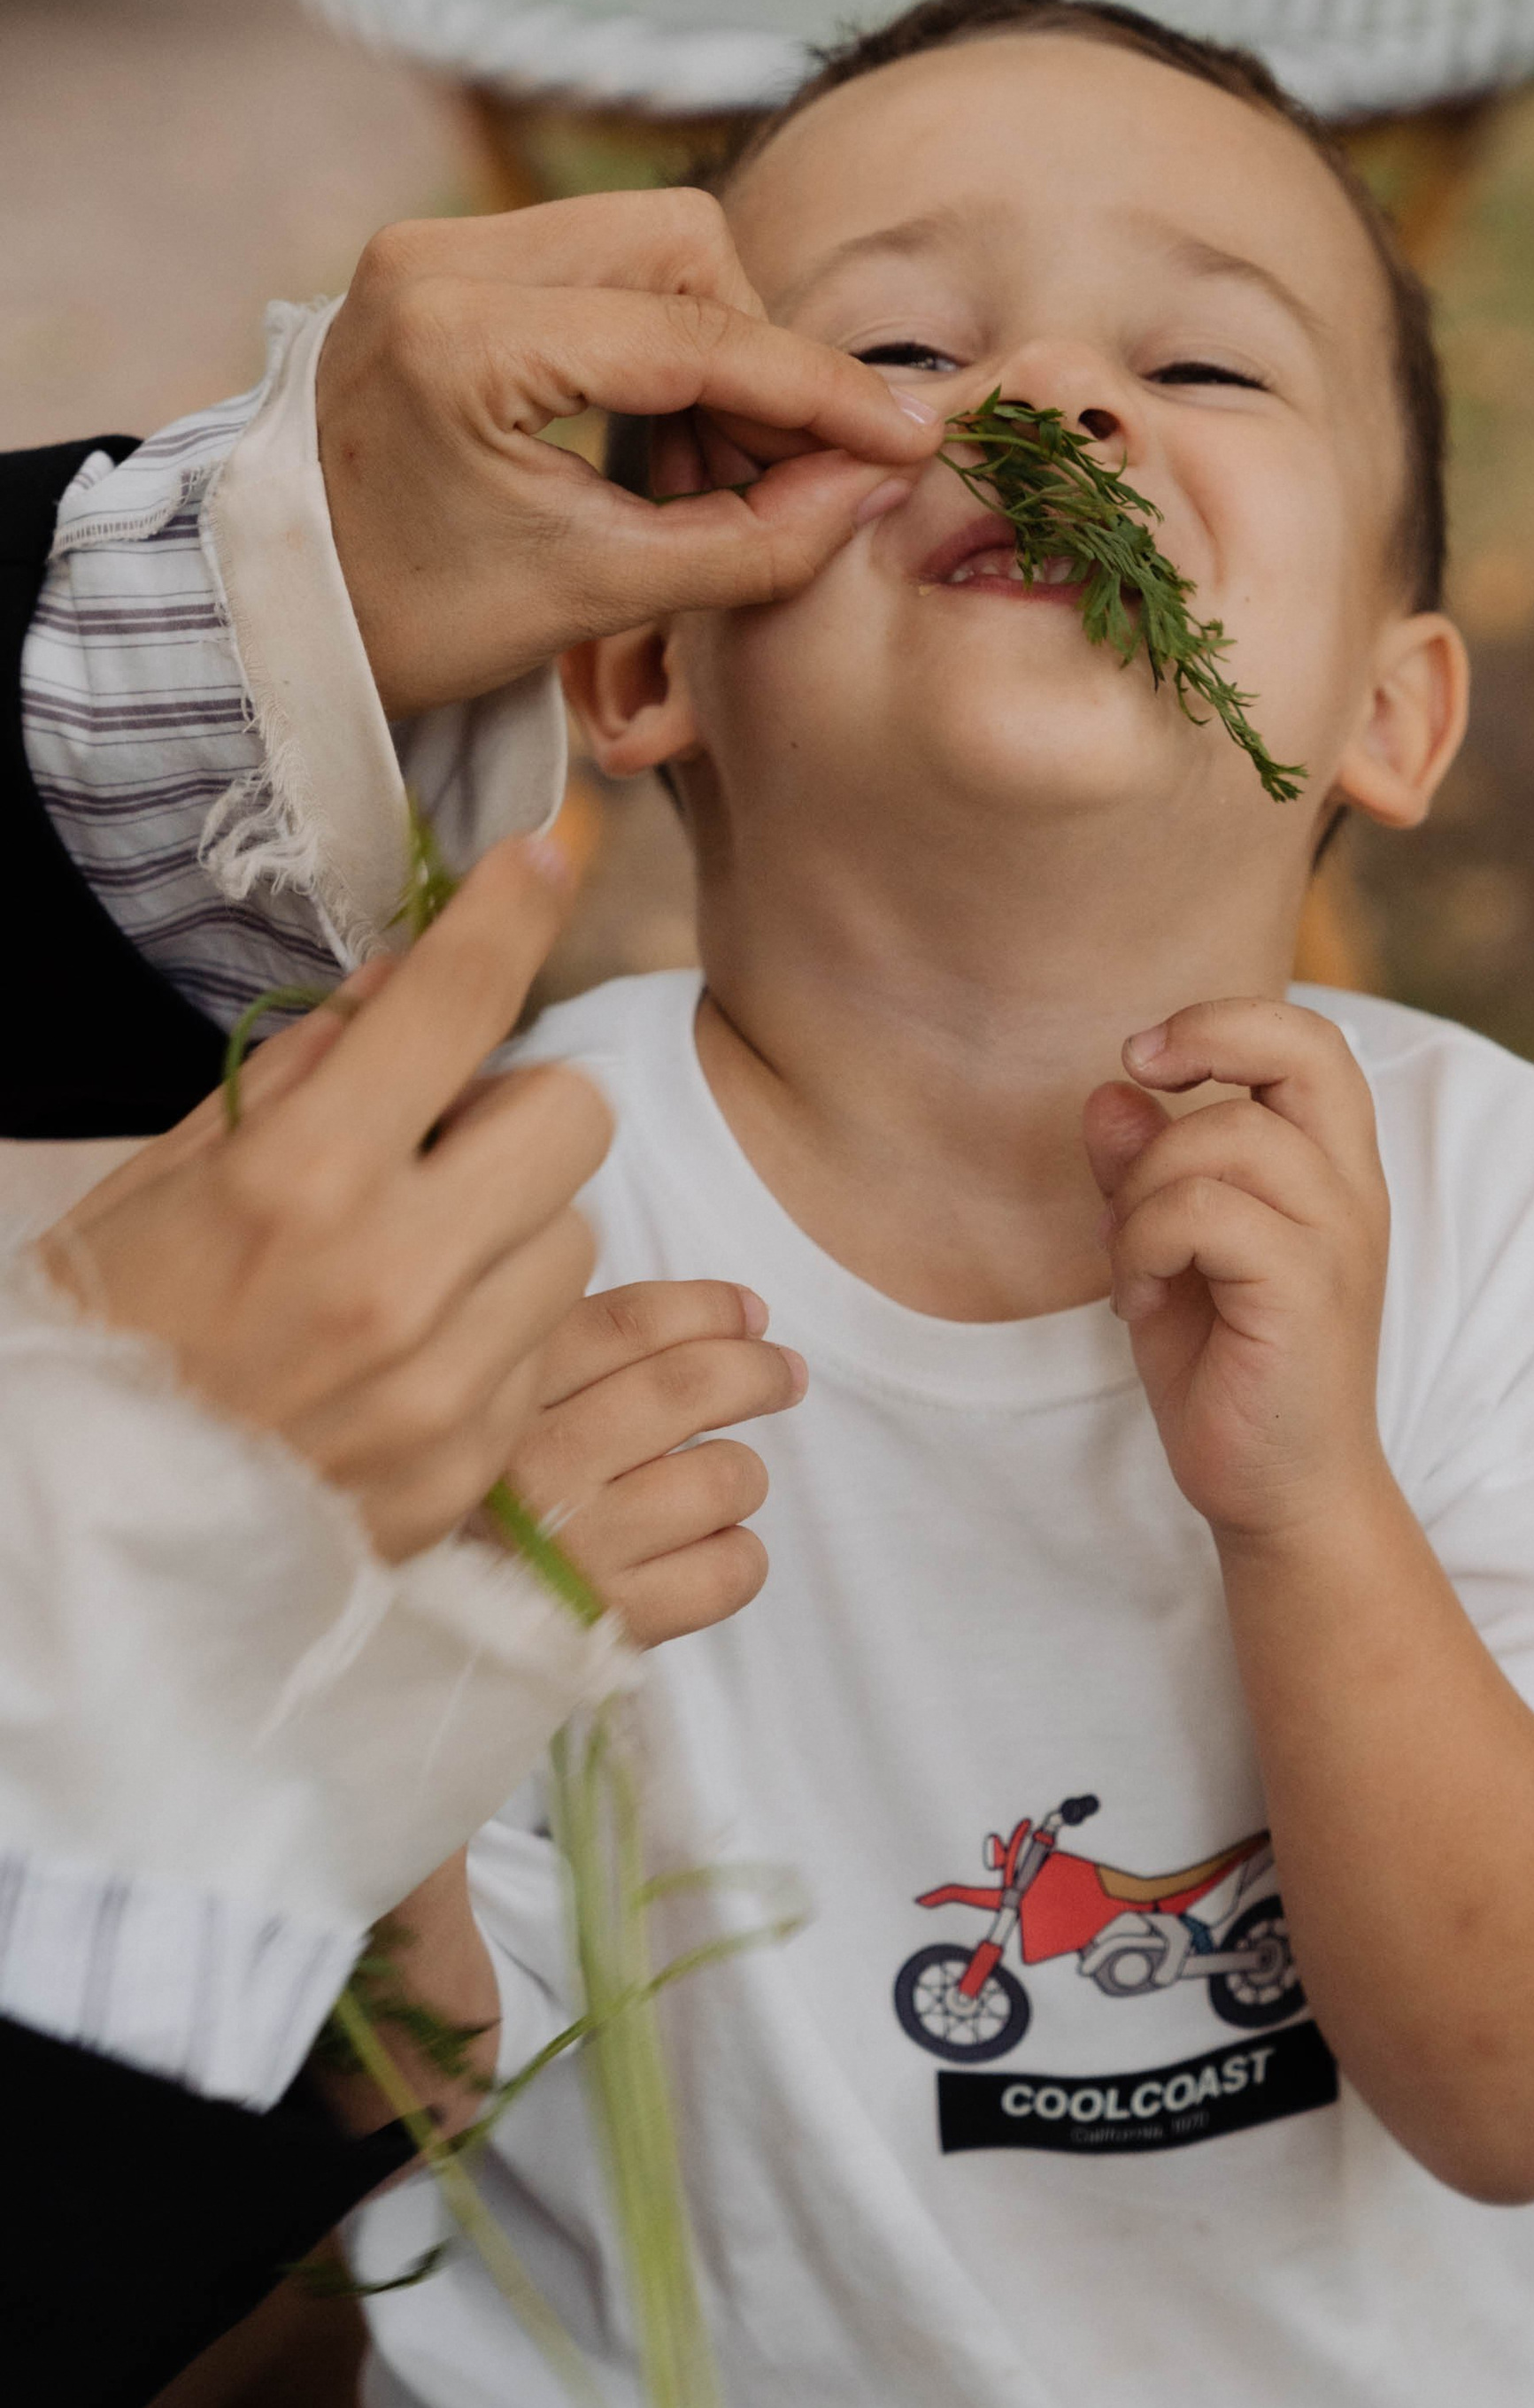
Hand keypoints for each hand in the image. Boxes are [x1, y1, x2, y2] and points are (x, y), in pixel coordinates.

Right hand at [41, 835, 607, 1560]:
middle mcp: (394, 1272)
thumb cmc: (104, 1347)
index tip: (549, 856)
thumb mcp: (158, 1185)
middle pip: (571, 1116)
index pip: (457, 1002)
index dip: (513, 910)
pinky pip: (547, 1347)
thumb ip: (295, 1077)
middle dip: (515, 1115)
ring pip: (575, 1236)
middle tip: (440, 1146)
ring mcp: (445, 1378)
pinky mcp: (474, 1458)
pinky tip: (405, 1359)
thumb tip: (402, 980)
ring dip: (512, 1232)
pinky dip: (497, 1334)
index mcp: (299, 1179)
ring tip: (411, 1270)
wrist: (82, 1550)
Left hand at [316, 190, 939, 716]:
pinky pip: (597, 267)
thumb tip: (874, 485)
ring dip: (713, 350)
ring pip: (650, 243)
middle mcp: (439, 257)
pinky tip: (663, 445)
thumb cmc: (412, 621)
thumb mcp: (593, 594)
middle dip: (757, 357)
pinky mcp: (438, 263)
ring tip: (712, 478)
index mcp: (462, 336)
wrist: (274, 617)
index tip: (903, 442)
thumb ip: (750, 540)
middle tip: (779, 475)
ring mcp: (432, 247)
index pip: (694, 334)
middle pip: (683, 246)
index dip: (819, 391)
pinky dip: (656, 344)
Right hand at [503, 1278, 805, 1642]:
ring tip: (707, 1489)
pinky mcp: (615, 1618)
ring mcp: (576, 1546)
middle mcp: (535, 1465)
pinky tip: (700, 1550)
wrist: (438, 1630)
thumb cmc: (499, 1499)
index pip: (631, 1324)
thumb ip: (592, 1351)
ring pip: (724, 1477)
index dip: (712, 1309)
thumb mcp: (512, 1406)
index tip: (753, 1314)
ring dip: (740, 1474)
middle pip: (687, 1387)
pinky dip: (737, 1554)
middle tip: (783, 1375)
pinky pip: (731, 1568)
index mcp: (508, 1396)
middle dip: (757, 1371)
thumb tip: (740, 1316)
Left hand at [1085, 998, 1389, 1540]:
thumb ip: (1142, 1174)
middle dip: (1201, 1046)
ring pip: (1225, 1138)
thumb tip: (1109, 1094)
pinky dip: (1145, 1242)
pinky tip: (1141, 1297)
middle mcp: (1350, 1193)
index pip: (1313, 1042)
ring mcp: (1336, 1240)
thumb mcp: (1168, 1256)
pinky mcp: (1305, 1291)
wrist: (1280, 1496)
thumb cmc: (1229, 1374)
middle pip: (1301, 1051)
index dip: (1228, 1019)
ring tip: (1133, 1262)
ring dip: (1144, 1190)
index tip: (1147, 1053)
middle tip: (1134, 1092)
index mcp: (1330, 1172)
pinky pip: (1205, 1213)